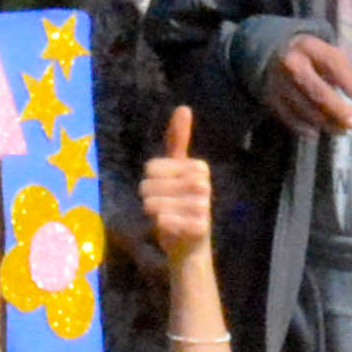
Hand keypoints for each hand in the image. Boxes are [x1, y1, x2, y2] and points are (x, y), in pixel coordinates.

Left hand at [138, 106, 218, 267]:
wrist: (189, 244)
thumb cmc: (179, 204)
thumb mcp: (175, 171)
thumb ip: (177, 140)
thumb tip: (184, 107)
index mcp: (199, 167)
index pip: (151, 167)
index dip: (149, 180)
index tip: (165, 188)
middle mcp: (204, 184)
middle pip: (148, 184)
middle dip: (148, 197)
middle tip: (163, 205)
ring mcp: (203, 206)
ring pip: (152, 203)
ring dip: (152, 212)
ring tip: (166, 216)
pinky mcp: (199, 227)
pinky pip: (162, 220)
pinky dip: (160, 225)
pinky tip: (172, 227)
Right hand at [261, 34, 351, 135]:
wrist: (273, 54)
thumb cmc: (311, 57)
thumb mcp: (328, 54)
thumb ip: (346, 70)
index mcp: (308, 47)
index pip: (331, 62)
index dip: (346, 80)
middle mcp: (290, 63)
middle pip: (314, 89)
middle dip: (335, 108)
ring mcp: (278, 82)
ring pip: (303, 107)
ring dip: (324, 122)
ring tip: (341, 130)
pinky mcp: (271, 98)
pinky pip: (288, 117)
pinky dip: (304, 127)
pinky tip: (318, 132)